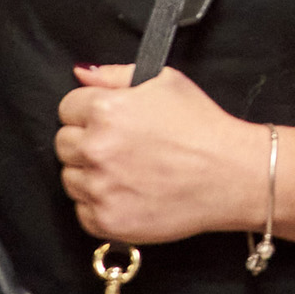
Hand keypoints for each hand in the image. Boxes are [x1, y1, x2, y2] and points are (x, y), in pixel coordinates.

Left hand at [55, 63, 263, 244]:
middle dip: (87, 141)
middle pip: (63, 143)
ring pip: (69, 178)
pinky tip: (130, 192)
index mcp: (107, 110)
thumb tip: (82, 73)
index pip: (67, 107)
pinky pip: (83, 210)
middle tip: (123, 145)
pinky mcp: (106, 220)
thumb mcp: (168, 81)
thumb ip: (117, 74)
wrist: (231, 174)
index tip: (111, 120)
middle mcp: (97, 148)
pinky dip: (101, 203)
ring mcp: (99, 187)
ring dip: (91, 174)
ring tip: (129, 169)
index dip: (90, 111)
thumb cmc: (203, 126)